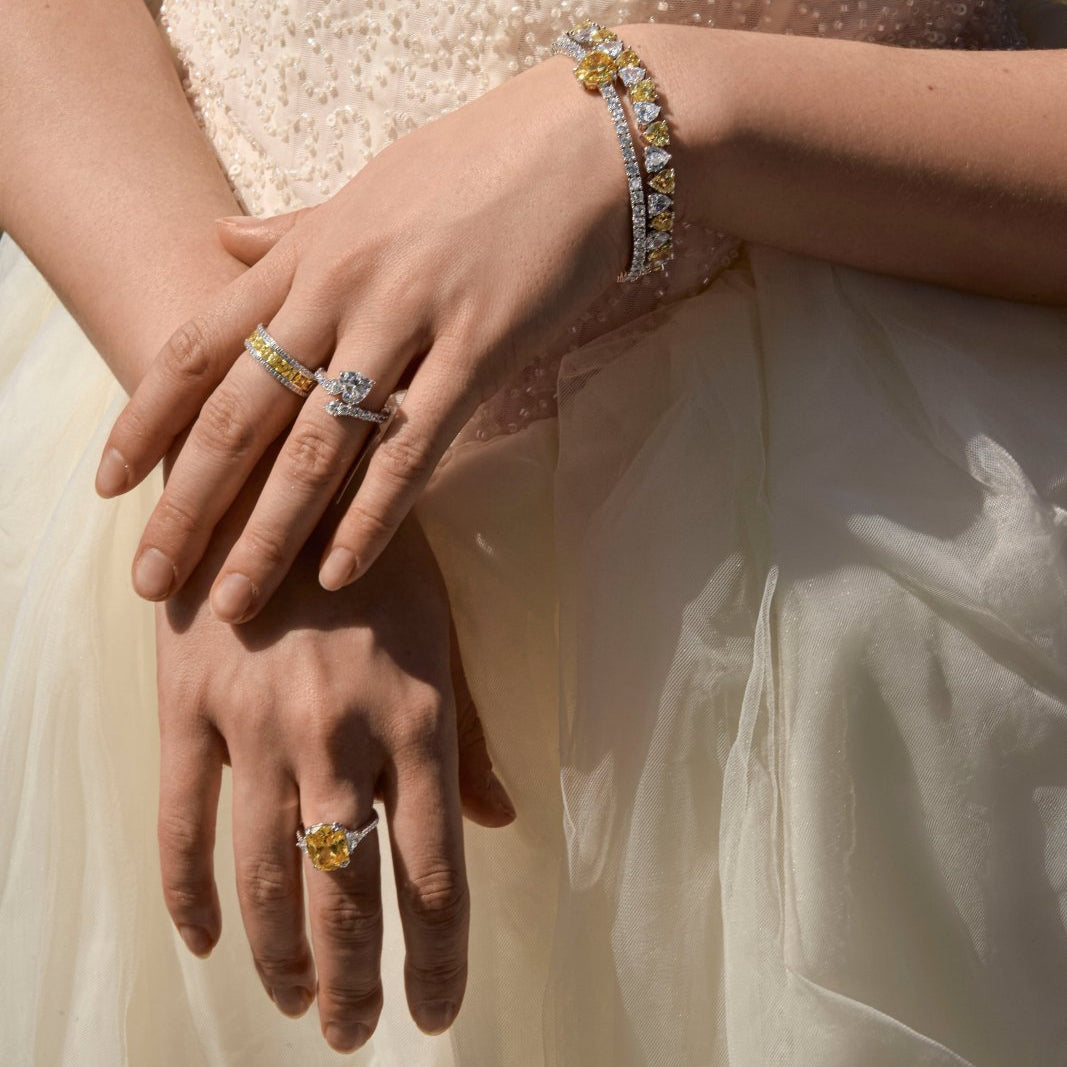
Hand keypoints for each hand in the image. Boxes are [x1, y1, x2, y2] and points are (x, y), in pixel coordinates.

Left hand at [95, 47, 627, 620]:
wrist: (574, 147)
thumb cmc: (468, 170)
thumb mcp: (361, 192)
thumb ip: (287, 231)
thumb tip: (217, 241)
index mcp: (305, 254)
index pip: (199, 348)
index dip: (146, 421)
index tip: (110, 487)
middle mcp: (339, 288)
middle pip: (242, 414)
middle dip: (190, 504)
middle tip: (154, 579)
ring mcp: (406, 319)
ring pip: (319, 446)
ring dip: (270, 533)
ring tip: (239, 603)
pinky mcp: (476, 351)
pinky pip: (412, 449)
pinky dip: (372, 518)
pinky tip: (339, 571)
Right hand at [156, 478, 513, 1051]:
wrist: (283, 480)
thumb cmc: (382, 564)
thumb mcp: (443, 639)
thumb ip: (466, 739)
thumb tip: (500, 826)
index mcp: (417, 718)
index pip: (434, 873)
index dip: (438, 958)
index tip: (436, 1012)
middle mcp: (340, 733)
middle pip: (348, 893)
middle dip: (357, 980)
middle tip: (357, 1033)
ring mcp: (256, 723)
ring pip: (265, 876)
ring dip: (279, 957)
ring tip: (296, 1003)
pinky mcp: (187, 706)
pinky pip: (181, 825)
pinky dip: (190, 897)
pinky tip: (206, 942)